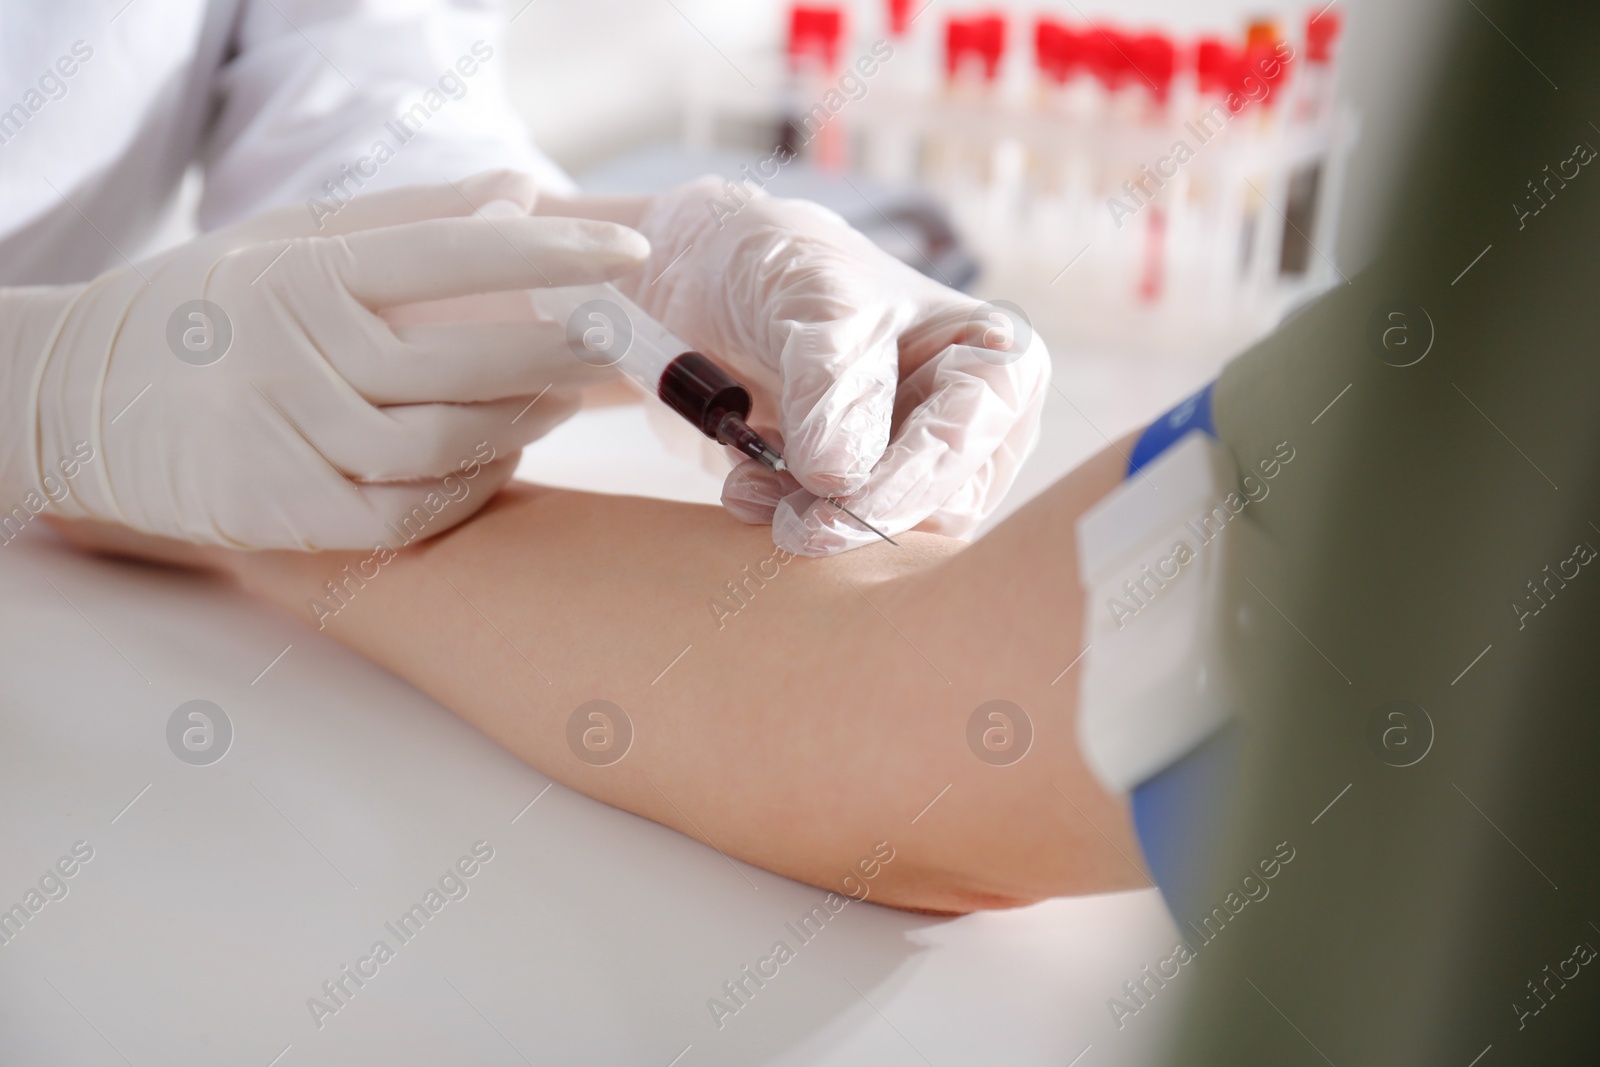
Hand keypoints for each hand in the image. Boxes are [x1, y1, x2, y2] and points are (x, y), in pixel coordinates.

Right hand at [2, 170, 648, 548]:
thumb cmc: (212, 305)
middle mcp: (288, 353)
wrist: (84, 394)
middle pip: (458, 363)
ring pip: (438, 445)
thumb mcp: (293, 238)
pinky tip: (503, 458)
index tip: (626, 252)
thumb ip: (410, 218)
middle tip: (618, 338)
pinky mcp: (278, 513)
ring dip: (522, 423)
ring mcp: (280, 439)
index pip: (447, 255)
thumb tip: (519, 192)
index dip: (548, 253)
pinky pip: (403, 515)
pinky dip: (469, 490)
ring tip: (566, 397)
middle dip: (559, 350)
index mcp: (299, 271)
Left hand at [618, 177, 1049, 554]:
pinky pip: (840, 537)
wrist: (715, 282)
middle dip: (857, 514)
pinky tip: (745, 485)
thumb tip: (842, 477)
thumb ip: (835, 384)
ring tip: (748, 486)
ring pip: (890, 532)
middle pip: (942, 504)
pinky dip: (787, 519)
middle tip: (788, 521)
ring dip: (814, 521)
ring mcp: (919, 466)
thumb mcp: (816, 299)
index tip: (840, 506)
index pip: (968, 436)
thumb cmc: (791, 266)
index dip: (908, 481)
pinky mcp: (862, 498)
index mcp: (997, 360)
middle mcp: (974, 423)